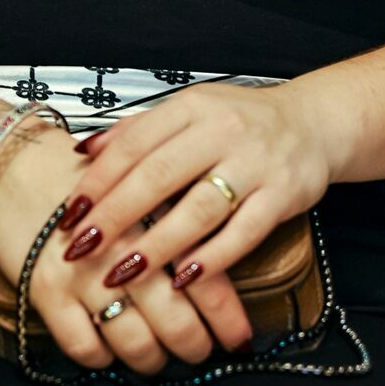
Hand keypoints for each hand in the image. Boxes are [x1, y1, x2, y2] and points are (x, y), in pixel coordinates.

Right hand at [0, 120, 245, 373]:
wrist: (19, 168)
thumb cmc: (93, 181)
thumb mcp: (146, 183)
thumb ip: (183, 213)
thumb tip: (224, 257)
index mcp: (154, 215)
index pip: (204, 277)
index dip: (225, 317)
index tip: (238, 341)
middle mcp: (121, 245)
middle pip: (174, 318)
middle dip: (193, 345)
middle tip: (199, 352)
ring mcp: (82, 270)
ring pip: (133, 341)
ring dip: (151, 359)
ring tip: (157, 358)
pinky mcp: (46, 291)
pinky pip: (84, 347)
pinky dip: (102, 357)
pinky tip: (109, 349)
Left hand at [56, 83, 335, 324]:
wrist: (313, 123)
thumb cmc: (240, 122)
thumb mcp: (189, 110)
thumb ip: (138, 130)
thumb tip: (83, 153)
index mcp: (192, 107)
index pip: (135, 142)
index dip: (100, 179)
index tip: (71, 212)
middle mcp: (222, 130)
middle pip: (160, 175)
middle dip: (116, 215)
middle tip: (83, 248)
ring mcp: (255, 162)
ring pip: (199, 207)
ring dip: (158, 245)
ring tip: (124, 273)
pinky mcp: (283, 193)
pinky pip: (244, 231)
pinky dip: (214, 257)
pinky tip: (185, 278)